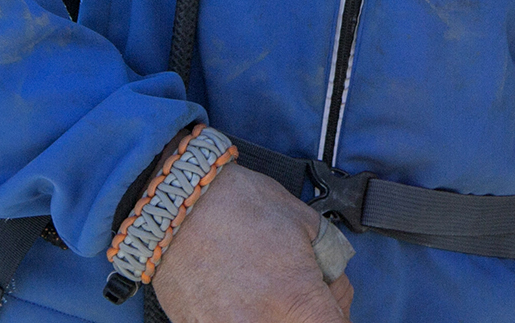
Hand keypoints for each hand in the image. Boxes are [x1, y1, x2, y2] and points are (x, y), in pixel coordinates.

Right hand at [148, 162, 353, 322]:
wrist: (177, 204)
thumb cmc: (240, 205)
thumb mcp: (306, 222)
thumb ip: (329, 259)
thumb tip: (333, 281)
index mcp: (297, 298)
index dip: (336, 312)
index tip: (329, 303)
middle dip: (307, 315)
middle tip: (300, 293)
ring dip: (275, 316)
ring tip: (265, 293)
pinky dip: (242, 316)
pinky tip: (239, 296)